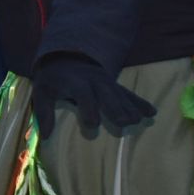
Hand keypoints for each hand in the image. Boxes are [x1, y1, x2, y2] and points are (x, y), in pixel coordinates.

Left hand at [29, 53, 155, 139]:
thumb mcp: (41, 92)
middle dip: (116, 107)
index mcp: (75, 82)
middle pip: (107, 93)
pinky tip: (152, 112)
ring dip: (131, 106)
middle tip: (125, 122)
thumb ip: (43, 112)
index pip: (83, 94)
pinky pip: (129, 94)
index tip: (92, 125)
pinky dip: (140, 102)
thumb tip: (45, 135)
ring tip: (141, 120)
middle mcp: (94, 80)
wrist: (65, 58)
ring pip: (120, 94)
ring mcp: (107, 82)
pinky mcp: (114, 85)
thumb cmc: (52, 80)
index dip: (88, 108)